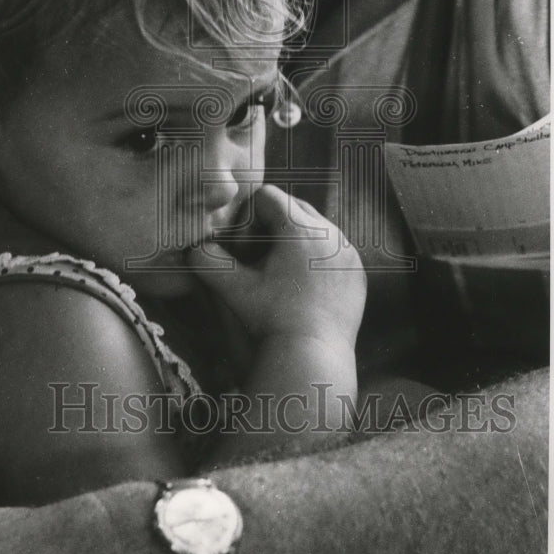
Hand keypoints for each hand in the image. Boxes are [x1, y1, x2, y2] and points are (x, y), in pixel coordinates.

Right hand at [187, 185, 365, 343]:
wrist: (313, 357)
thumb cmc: (271, 320)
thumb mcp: (232, 288)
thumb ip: (208, 261)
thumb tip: (196, 248)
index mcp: (299, 227)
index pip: (266, 196)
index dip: (248, 219)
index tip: (245, 251)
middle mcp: (330, 232)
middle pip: (293, 207)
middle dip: (272, 226)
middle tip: (260, 261)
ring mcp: (348, 251)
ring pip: (315, 228)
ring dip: (294, 242)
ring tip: (281, 276)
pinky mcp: (357, 272)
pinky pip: (334, 250)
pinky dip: (317, 260)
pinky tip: (303, 289)